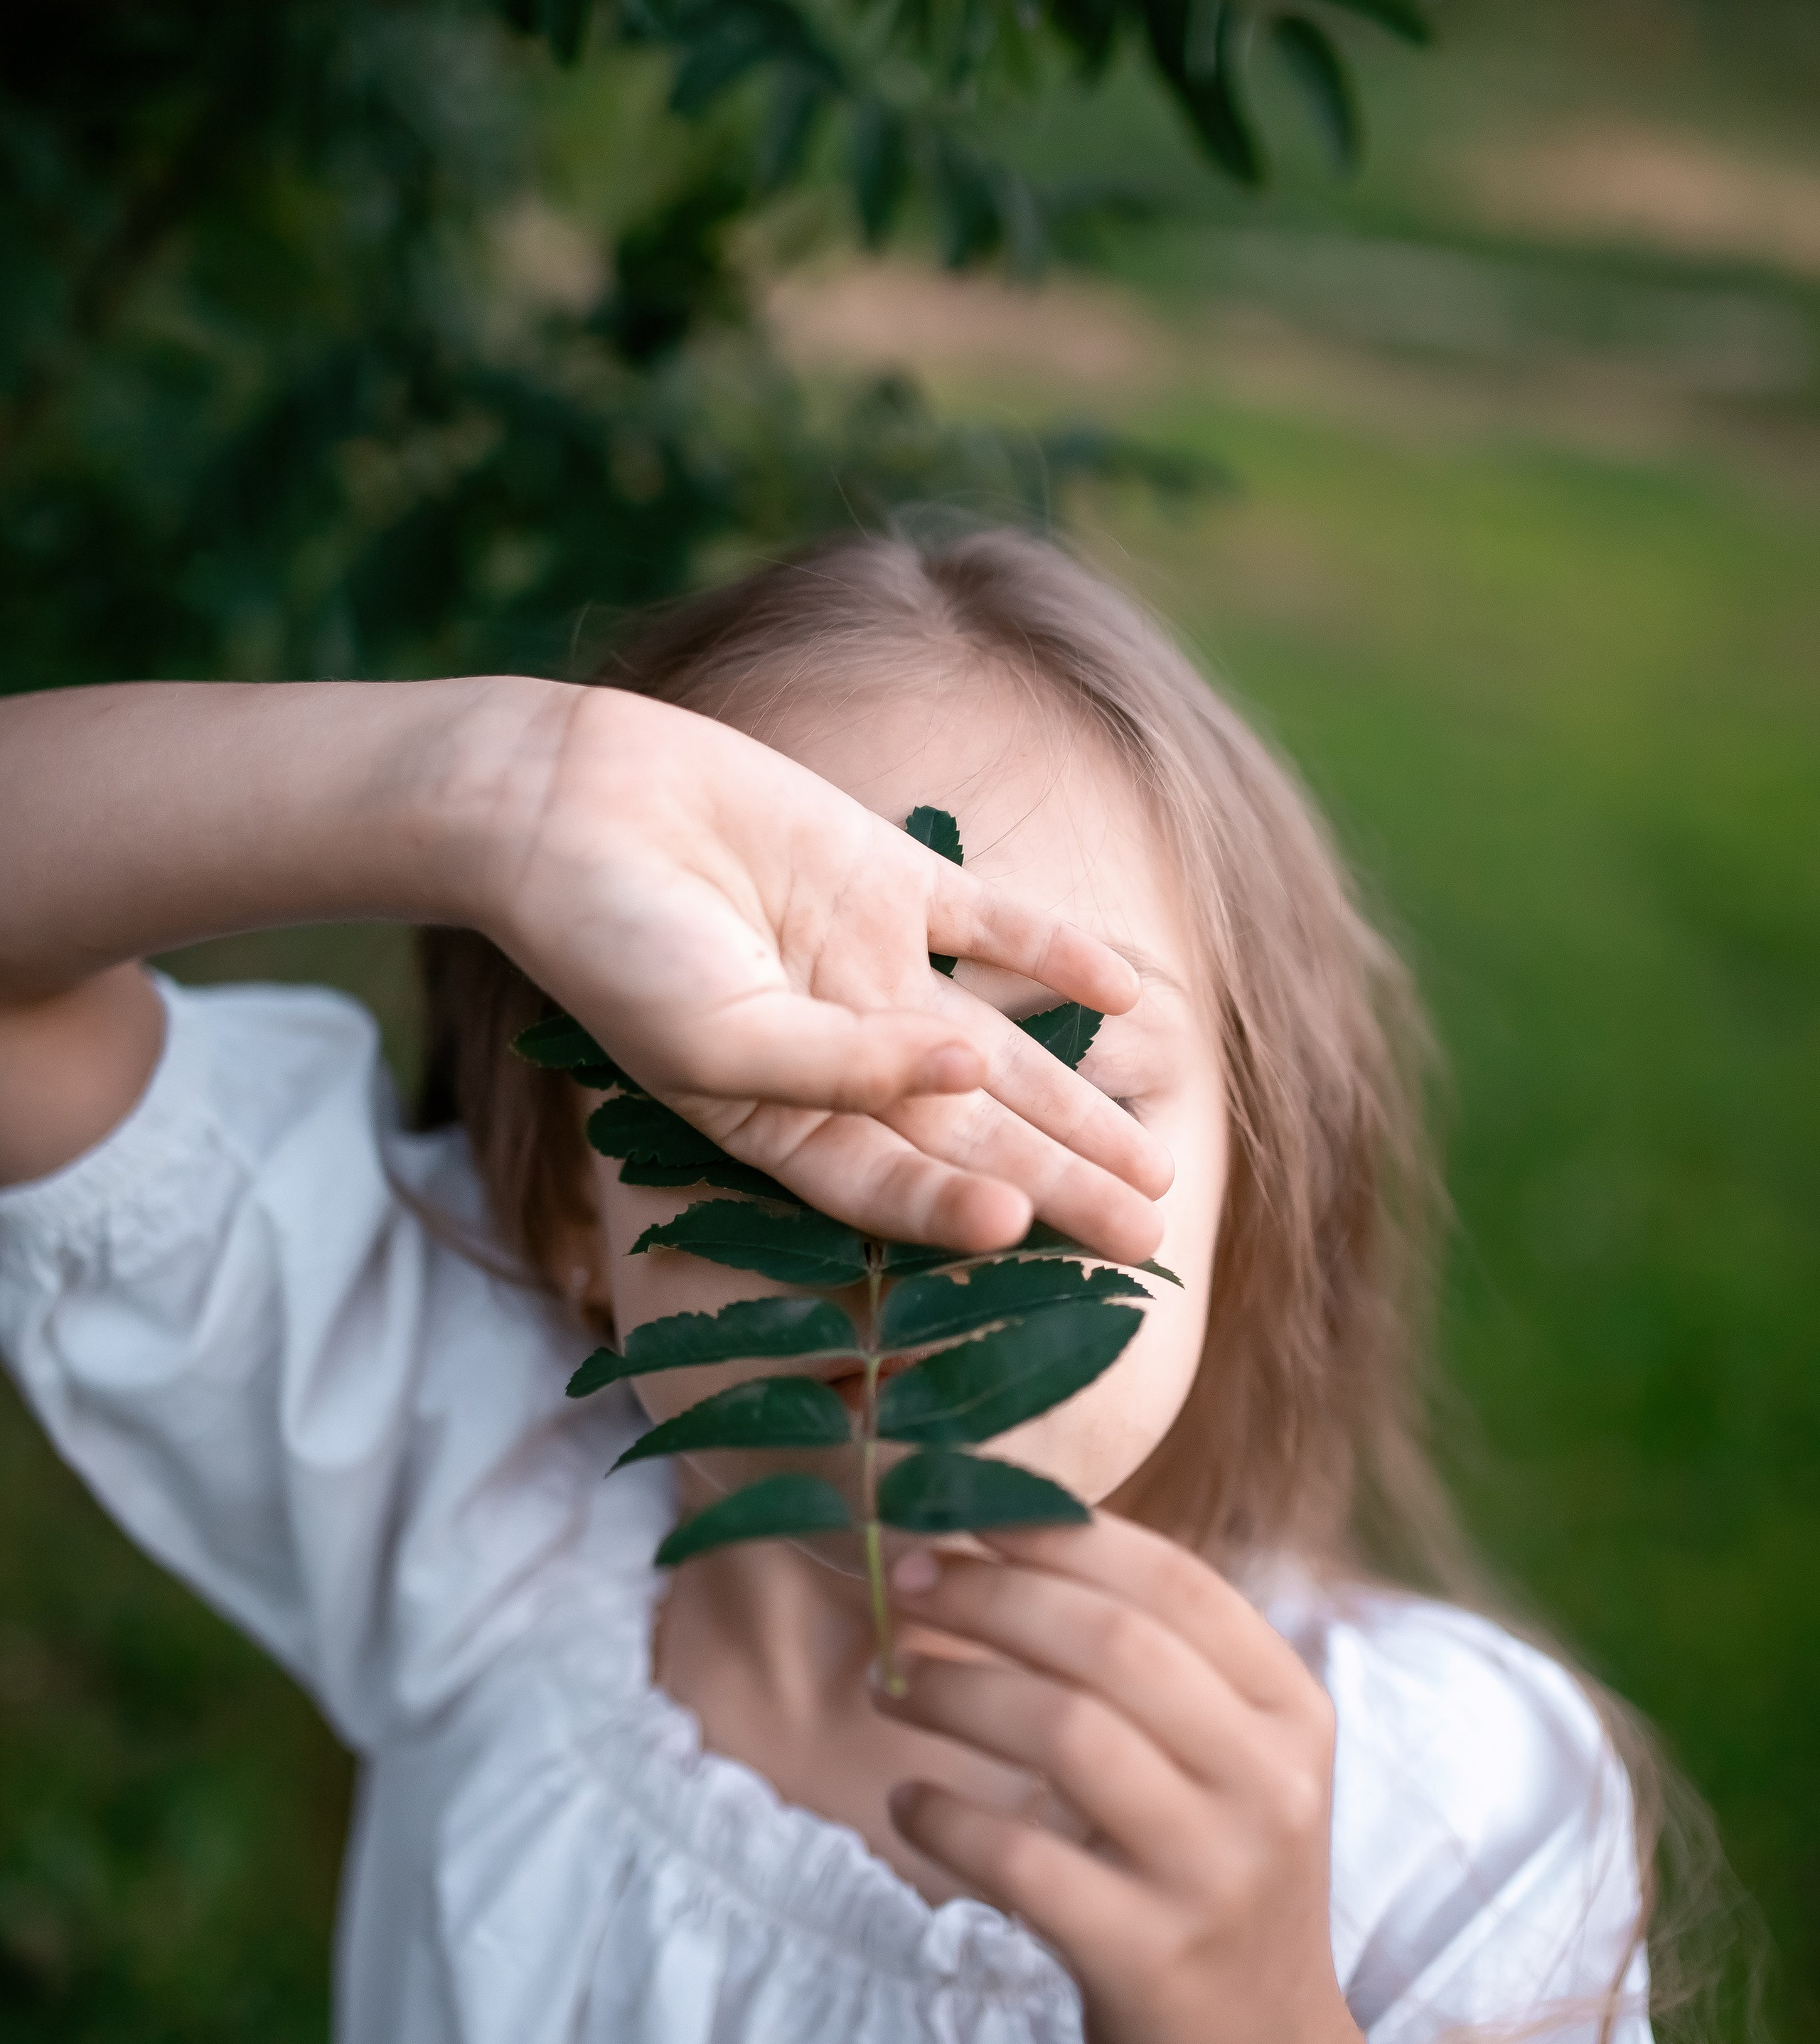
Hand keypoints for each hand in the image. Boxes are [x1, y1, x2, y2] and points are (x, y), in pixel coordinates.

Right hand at [492, 686, 1172, 1259]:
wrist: (568, 802)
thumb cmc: (613, 945)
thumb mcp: (714, 1039)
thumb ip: (837, 1071)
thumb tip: (965, 1072)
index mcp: (780, 1123)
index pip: (892, 1188)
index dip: (958, 1215)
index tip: (1024, 1233)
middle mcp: (842, 1057)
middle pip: (971, 1139)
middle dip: (1058, 1190)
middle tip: (1146, 1240)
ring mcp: (874, 967)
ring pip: (1002, 1052)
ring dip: (1079, 1103)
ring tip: (1154, 1161)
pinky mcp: (890, 879)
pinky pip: (996, 926)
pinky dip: (1060, 956)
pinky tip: (1127, 996)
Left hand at [873, 1515, 1343, 2043]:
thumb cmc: (1212, 1883)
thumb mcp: (1227, 1763)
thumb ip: (1151, 1663)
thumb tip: (1005, 1539)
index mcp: (1290, 1709)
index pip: (1173, 1580)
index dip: (1058, 1532)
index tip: (963, 1507)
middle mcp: (1267, 1782)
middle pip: (1111, 1643)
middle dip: (990, 1596)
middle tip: (902, 1584)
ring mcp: (1213, 1873)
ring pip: (1065, 1733)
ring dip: (955, 1690)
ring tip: (888, 1684)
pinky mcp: (1148, 1958)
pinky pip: (1022, 1860)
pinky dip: (947, 1816)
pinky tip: (910, 1802)